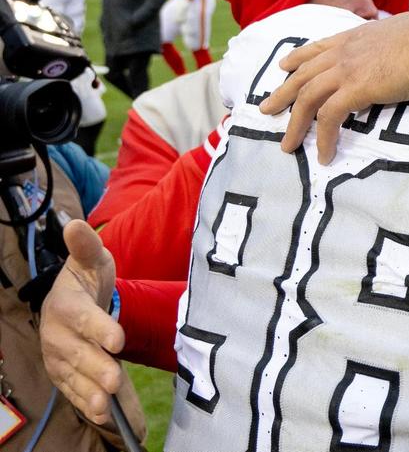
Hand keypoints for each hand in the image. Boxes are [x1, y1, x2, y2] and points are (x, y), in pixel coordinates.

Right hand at [39, 220, 124, 424]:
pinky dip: (90, 405)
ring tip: (106, 407)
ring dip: (91, 393)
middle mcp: (58, 336)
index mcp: (66, 306)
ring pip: (76, 378)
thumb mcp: (91, 260)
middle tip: (115, 380)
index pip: (83, 319)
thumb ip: (86, 246)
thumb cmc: (86, 281)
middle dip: (97, 368)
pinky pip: (77, 393)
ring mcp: (60, 359)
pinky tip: (105, 416)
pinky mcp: (66, 376)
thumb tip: (75, 224)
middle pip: (79, 354)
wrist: (74, 303)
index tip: (118, 339)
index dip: (99, 329)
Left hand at [258, 7, 408, 163]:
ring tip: (288, 146)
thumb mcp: (399, 34)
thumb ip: (386, 46)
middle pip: (302, 76)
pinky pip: (330, 117)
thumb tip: (394, 54)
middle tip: (266, 110)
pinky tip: (324, 155)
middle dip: (282, 95)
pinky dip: (324, 138)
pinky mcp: (356, 89)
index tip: (284, 67)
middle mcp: (343, 52)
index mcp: (353, 37)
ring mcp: (346, 70)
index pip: (317, 48)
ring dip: (295, 125)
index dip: (297, 59)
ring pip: (307, 98)